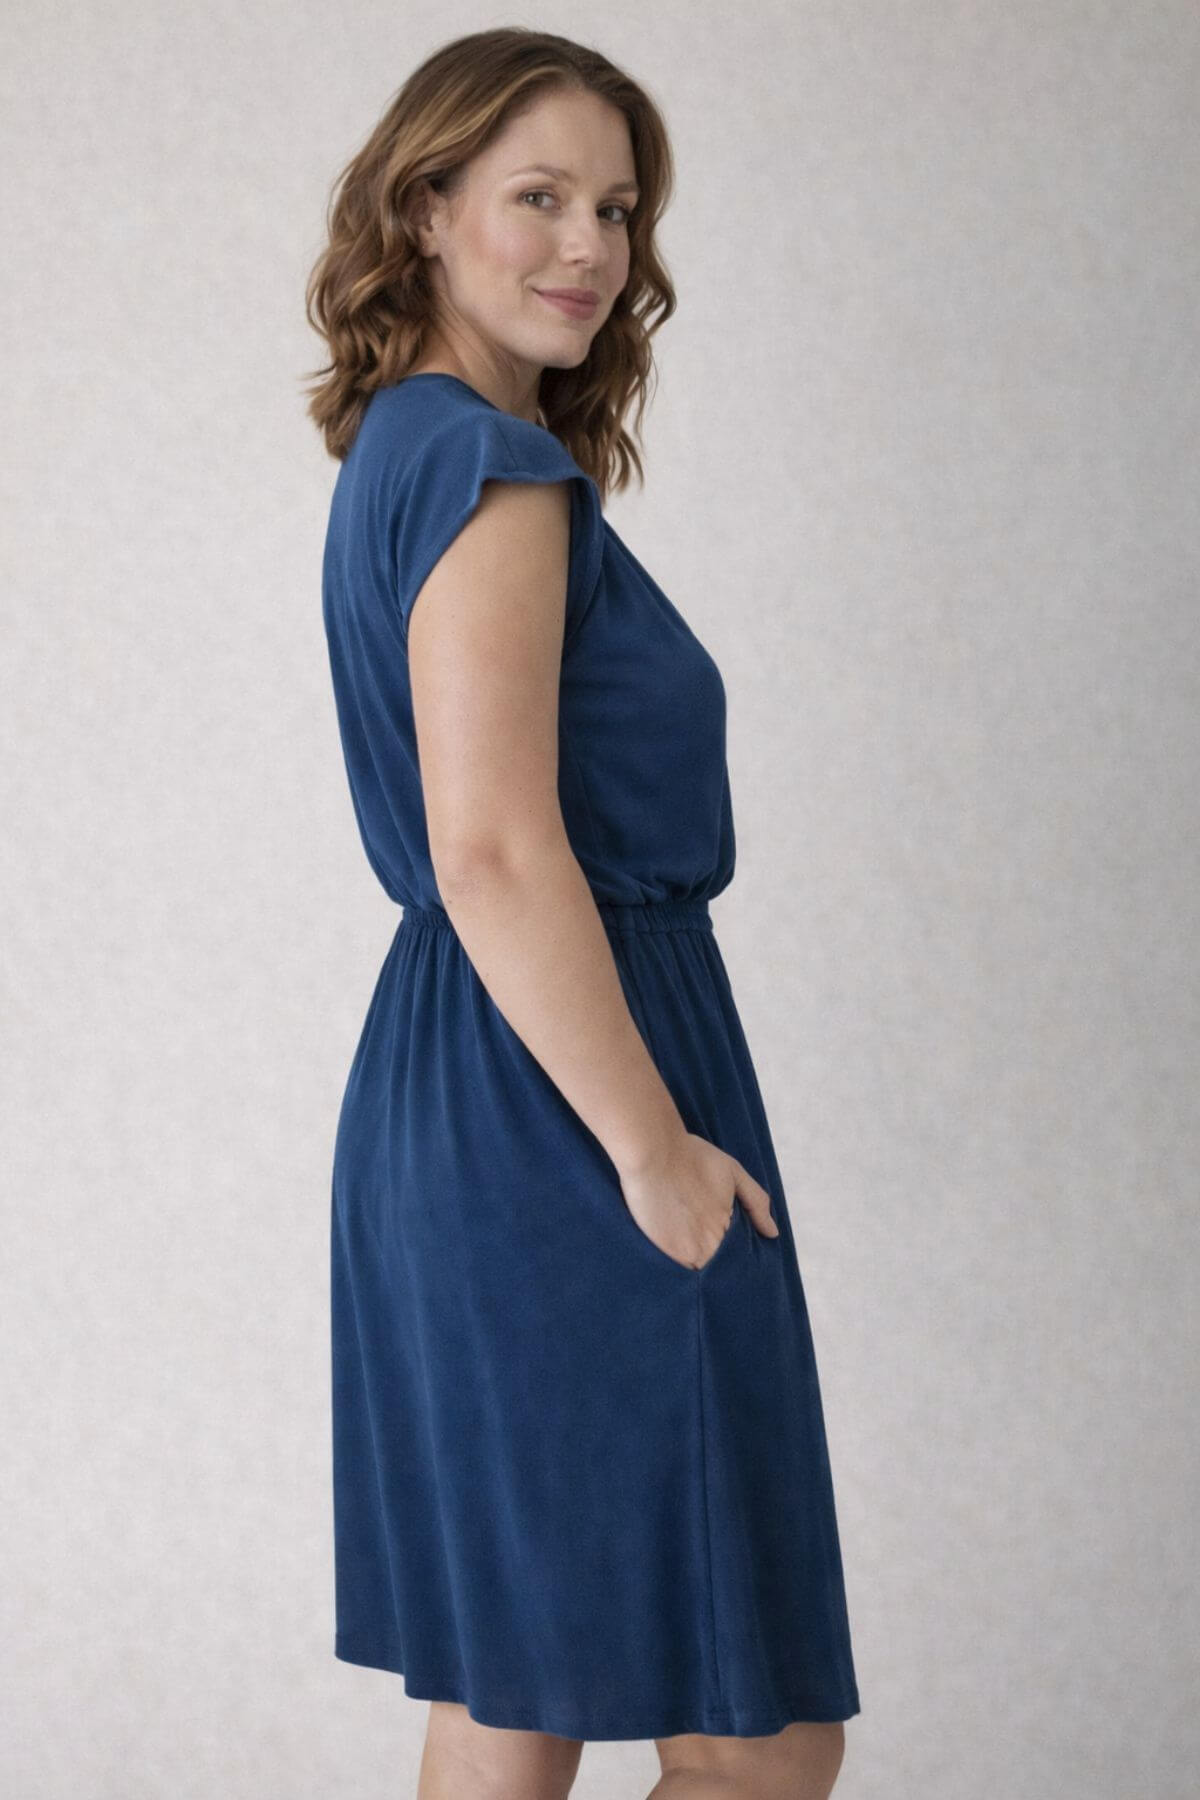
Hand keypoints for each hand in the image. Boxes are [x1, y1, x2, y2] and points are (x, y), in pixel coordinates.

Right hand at [618, 1130, 779, 1270]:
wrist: (653, 1153)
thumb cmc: (691, 1157)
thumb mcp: (733, 1172)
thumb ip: (756, 1202)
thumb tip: (773, 1233)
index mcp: (729, 1229)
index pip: (736, 1256)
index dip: (730, 1253)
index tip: (721, 1243)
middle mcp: (711, 1246)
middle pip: (716, 1265)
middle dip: (712, 1258)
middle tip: (697, 1239)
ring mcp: (687, 1252)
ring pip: (697, 1270)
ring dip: (694, 1263)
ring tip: (683, 1242)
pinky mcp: (665, 1253)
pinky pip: (675, 1271)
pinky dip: (675, 1267)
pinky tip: (670, 1245)